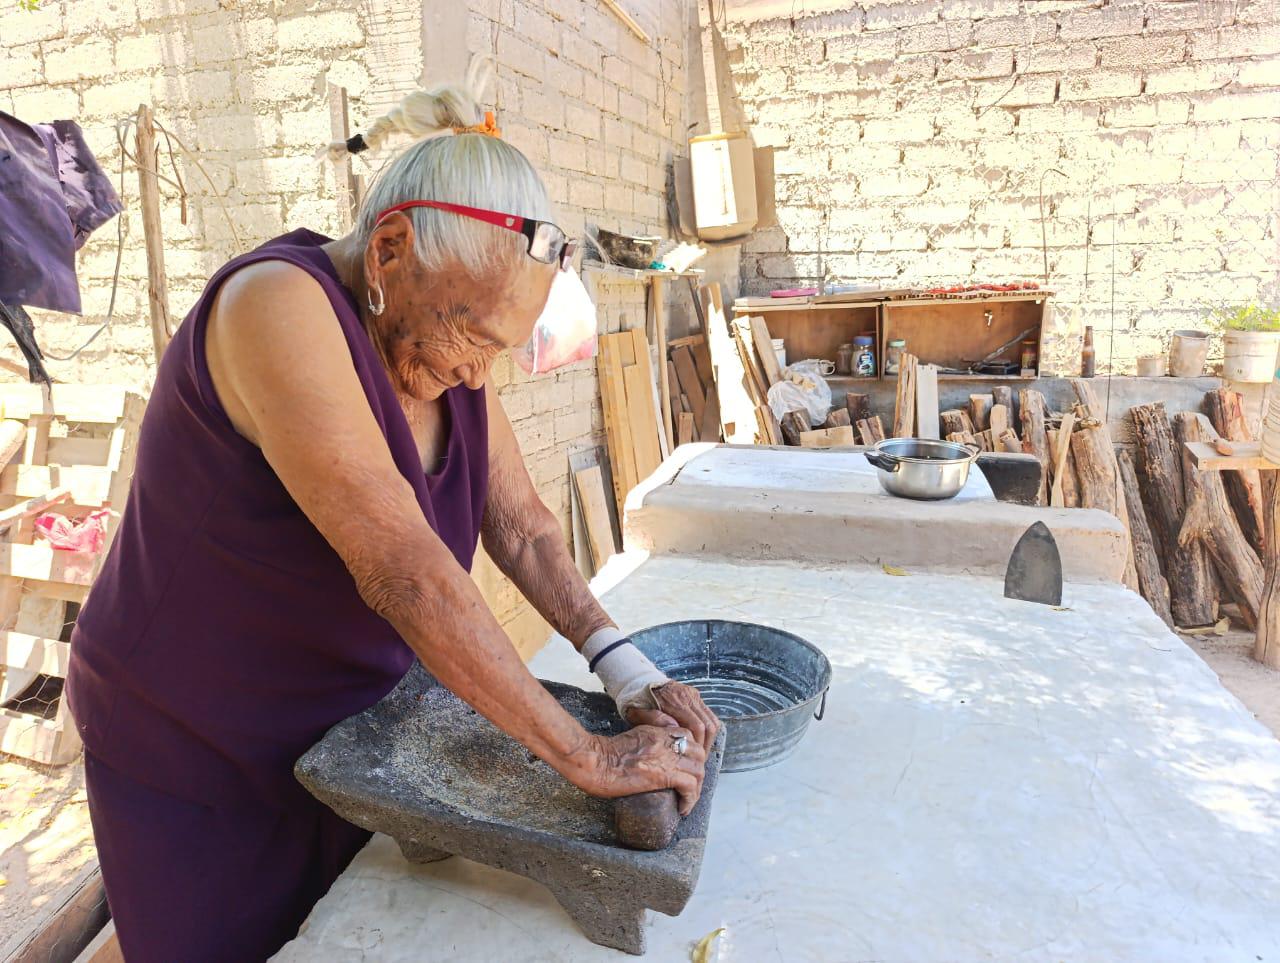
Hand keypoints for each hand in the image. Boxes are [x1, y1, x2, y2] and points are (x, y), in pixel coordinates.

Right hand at [573, 725, 707, 815]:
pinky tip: (682, 809)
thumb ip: (649, 734)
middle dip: (698, 772)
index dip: (693, 753)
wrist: (592, 761)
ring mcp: (666, 757)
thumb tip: (659, 746)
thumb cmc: (603, 753)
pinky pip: (689, 787)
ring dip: (696, 788)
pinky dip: (690, 799)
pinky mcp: (662, 775)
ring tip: (687, 801)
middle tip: (690, 788)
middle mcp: (665, 741)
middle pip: (699, 753)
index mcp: (657, 731)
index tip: (687, 769)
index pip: (689, 736)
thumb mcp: (630, 735)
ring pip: (698, 771)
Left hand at [627, 681, 720, 753]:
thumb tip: (673, 730)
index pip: (696, 727)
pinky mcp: (695, 696)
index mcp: (674, 701)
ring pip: (712, 721)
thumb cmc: (637, 702)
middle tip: (698, 760)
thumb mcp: (637, 713)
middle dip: (705, 745)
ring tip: (699, 752)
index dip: (697, 745)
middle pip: (708, 725)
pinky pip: (709, 716)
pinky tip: (699, 741)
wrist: (639, 683)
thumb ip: (653, 721)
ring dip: (708, 739)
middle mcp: (687, 696)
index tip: (692, 759)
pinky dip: (708, 730)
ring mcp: (693, 695)